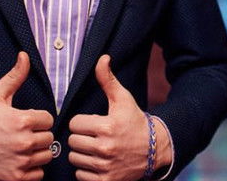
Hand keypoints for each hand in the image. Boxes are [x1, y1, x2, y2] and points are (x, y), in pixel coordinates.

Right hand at [0, 52, 53, 180]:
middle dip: (39, 134)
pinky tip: (21, 160)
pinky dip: (33, 169)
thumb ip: (15, 76)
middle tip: (25, 132)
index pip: (48, 120)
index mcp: (22, 120)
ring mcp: (20, 162)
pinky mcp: (14, 178)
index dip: (39, 118)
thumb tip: (25, 56)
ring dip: (37, 152)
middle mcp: (23, 142)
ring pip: (46, 156)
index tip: (29, 119)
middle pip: (49, 138)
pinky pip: (38, 175)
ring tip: (23, 146)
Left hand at [68, 55, 167, 180]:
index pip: (74, 124)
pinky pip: (81, 177)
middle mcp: (105, 149)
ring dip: (81, 154)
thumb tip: (102, 57)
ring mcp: (105, 168)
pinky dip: (85, 171)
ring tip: (94, 148)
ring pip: (75, 159)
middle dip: (80, 137)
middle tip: (92, 135)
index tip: (91, 122)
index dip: (81, 122)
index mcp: (106, 126)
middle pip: (73, 142)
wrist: (154, 150)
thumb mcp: (122, 98)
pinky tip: (96, 162)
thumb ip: (107, 79)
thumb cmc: (134, 121)